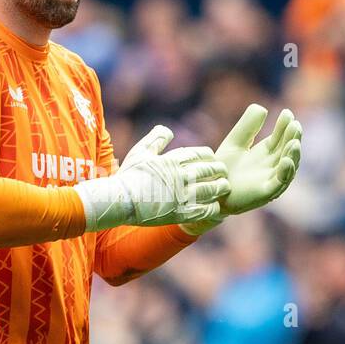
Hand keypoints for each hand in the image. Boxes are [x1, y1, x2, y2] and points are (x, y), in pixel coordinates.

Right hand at [76, 124, 230, 231]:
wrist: (119, 201)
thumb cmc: (128, 176)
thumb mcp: (140, 152)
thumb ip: (156, 139)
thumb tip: (167, 129)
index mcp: (172, 160)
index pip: (200, 154)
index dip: (209, 156)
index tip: (212, 158)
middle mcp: (180, 177)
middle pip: (209, 170)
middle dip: (219, 170)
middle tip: (224, 172)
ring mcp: (182, 196)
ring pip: (211, 189)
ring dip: (220, 187)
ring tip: (224, 187)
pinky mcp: (181, 214)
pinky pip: (205, 210)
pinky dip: (214, 207)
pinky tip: (217, 207)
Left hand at [180, 104, 302, 234]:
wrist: (210, 188)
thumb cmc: (223, 167)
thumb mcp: (235, 142)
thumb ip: (247, 126)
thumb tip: (263, 108)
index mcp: (266, 152)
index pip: (280, 137)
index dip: (285, 126)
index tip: (287, 113)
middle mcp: (271, 165)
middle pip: (287, 150)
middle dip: (293, 137)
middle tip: (295, 124)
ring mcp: (269, 180)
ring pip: (288, 167)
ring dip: (293, 155)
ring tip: (294, 142)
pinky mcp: (264, 193)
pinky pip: (279, 183)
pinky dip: (285, 173)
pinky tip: (286, 160)